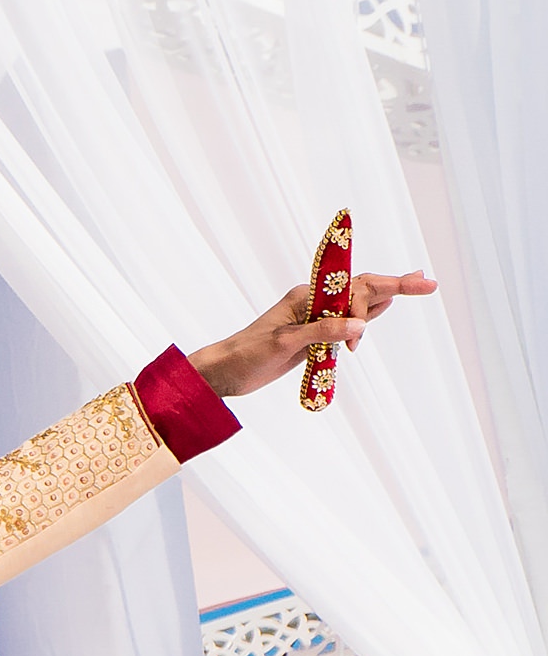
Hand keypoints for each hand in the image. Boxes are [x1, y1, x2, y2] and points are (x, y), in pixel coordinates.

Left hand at [189, 270, 435, 397]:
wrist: (225, 372)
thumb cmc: (247, 353)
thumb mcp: (283, 343)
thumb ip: (321, 332)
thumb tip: (357, 327)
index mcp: (306, 296)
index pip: (352, 286)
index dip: (380, 290)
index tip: (394, 302)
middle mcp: (313, 303)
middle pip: (361, 290)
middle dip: (396, 286)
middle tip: (430, 283)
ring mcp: (315, 320)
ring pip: (356, 306)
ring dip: (381, 302)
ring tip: (416, 285)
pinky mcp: (313, 338)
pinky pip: (345, 327)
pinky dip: (362, 324)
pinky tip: (375, 316)